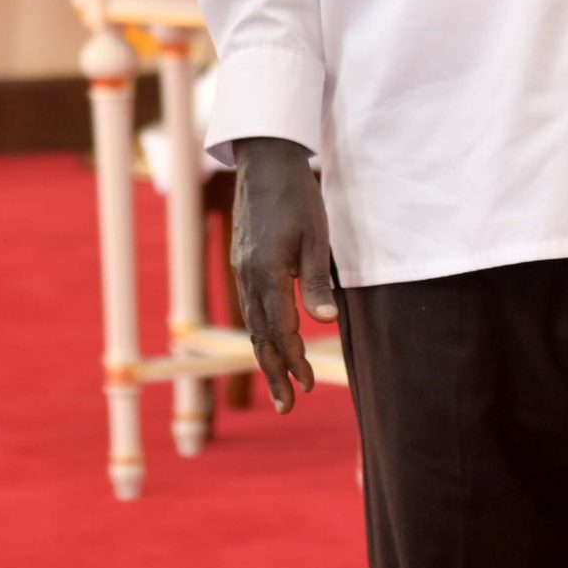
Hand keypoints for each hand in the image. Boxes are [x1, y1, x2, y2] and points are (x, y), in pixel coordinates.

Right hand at [231, 136, 336, 414]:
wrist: (265, 159)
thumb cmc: (297, 196)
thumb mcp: (316, 237)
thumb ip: (316, 282)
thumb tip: (326, 323)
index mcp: (266, 273)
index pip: (281, 330)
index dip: (294, 361)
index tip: (309, 386)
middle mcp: (247, 276)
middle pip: (259, 336)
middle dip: (274, 373)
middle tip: (287, 408)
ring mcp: (240, 269)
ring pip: (251, 324)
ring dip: (265, 358)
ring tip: (279, 386)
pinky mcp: (241, 261)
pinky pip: (248, 307)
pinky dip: (259, 333)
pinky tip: (268, 342)